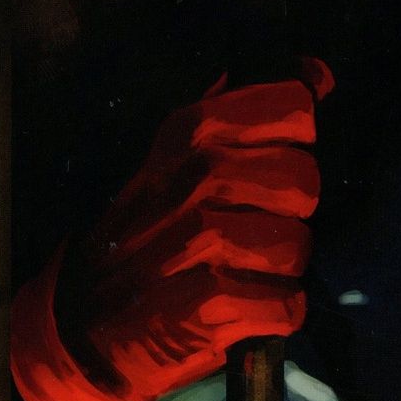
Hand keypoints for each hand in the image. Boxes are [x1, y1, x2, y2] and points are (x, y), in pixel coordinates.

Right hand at [12, 58, 332, 400]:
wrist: (82, 326)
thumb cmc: (147, 236)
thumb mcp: (178, 161)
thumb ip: (247, 114)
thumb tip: (318, 74)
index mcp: (190, 133)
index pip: (291, 108)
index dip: (301, 137)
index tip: (283, 155)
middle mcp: (196, 179)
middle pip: (304, 181)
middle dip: (295, 213)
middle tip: (260, 227)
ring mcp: (199, 242)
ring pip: (298, 246)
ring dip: (284, 269)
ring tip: (248, 271)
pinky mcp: (208, 306)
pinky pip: (286, 305)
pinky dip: (276, 313)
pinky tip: (247, 308)